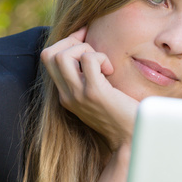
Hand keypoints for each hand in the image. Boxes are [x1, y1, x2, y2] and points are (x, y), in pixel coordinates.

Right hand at [40, 28, 138, 151]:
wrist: (133, 139)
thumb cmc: (122, 115)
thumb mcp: (97, 96)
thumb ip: (88, 78)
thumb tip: (89, 51)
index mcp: (65, 95)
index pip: (48, 59)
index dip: (65, 44)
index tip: (86, 42)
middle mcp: (67, 95)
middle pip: (48, 54)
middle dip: (71, 43)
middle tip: (93, 52)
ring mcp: (78, 94)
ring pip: (62, 55)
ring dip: (84, 50)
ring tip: (101, 63)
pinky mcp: (95, 93)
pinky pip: (88, 60)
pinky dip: (100, 57)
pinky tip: (110, 71)